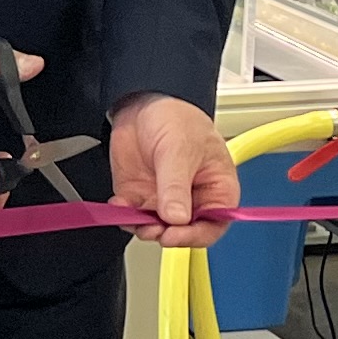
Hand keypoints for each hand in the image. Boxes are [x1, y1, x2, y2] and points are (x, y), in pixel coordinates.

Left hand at [110, 93, 235, 248]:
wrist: (141, 103)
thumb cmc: (175, 118)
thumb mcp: (179, 149)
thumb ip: (176, 185)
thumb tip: (177, 217)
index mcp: (217, 187)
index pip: (214, 224)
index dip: (196, 235)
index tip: (176, 233)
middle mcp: (192, 199)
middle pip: (184, 232)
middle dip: (167, 234)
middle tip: (153, 228)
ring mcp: (165, 199)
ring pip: (157, 229)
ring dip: (144, 229)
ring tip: (135, 218)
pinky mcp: (141, 197)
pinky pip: (133, 217)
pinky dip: (124, 217)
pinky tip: (120, 205)